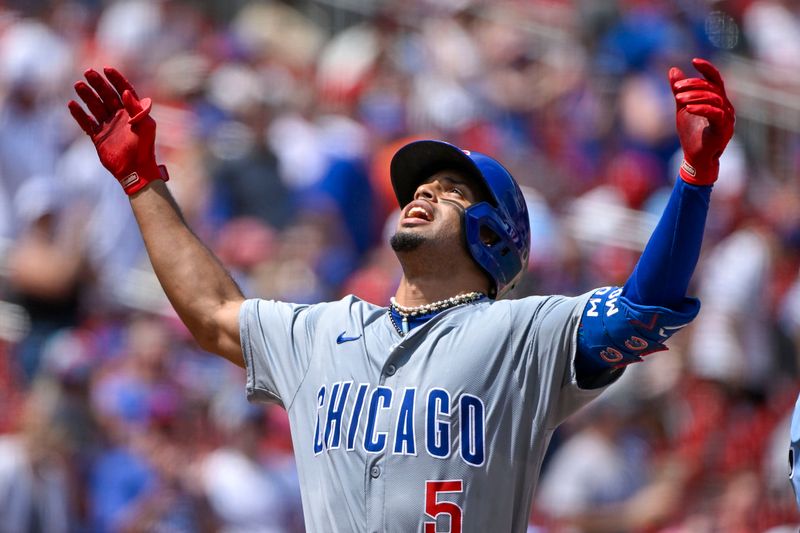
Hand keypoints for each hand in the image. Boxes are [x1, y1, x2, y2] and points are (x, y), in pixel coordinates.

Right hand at [68, 67, 167, 194]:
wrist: (135, 170)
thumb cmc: (144, 148)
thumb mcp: (146, 126)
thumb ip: (137, 109)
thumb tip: (125, 92)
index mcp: (133, 112)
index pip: (124, 90)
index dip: (116, 79)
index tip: (107, 69)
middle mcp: (119, 116)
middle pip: (107, 95)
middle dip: (98, 84)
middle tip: (88, 72)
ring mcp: (108, 126)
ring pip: (95, 106)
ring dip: (87, 96)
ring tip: (78, 85)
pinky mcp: (98, 137)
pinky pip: (87, 123)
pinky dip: (79, 114)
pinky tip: (71, 104)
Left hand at [669, 58, 734, 185]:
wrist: (695, 158)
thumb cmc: (691, 134)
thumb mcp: (682, 108)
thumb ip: (679, 91)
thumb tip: (673, 69)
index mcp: (718, 100)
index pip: (715, 79)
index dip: (707, 68)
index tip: (693, 60)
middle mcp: (726, 107)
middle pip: (712, 88)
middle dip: (693, 86)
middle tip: (676, 89)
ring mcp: (727, 118)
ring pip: (714, 99)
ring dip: (694, 97)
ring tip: (678, 99)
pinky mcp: (724, 129)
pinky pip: (715, 114)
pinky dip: (701, 109)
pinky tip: (688, 108)